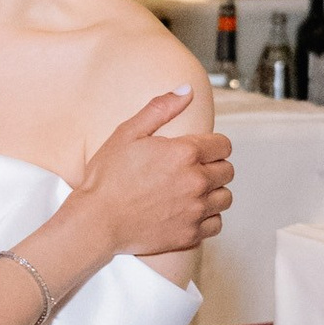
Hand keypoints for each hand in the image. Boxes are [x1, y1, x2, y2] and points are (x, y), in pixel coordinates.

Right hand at [69, 90, 233, 261]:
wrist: (96, 221)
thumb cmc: (107, 178)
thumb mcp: (127, 133)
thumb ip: (160, 109)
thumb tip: (185, 91)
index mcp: (185, 153)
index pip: (223, 145)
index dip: (213, 145)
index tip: (202, 150)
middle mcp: (196, 181)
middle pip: (227, 171)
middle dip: (214, 167)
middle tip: (193, 171)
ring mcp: (195, 209)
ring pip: (224, 198)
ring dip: (214, 193)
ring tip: (194, 192)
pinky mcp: (190, 233)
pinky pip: (216, 223)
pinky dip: (208, 218)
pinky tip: (191, 212)